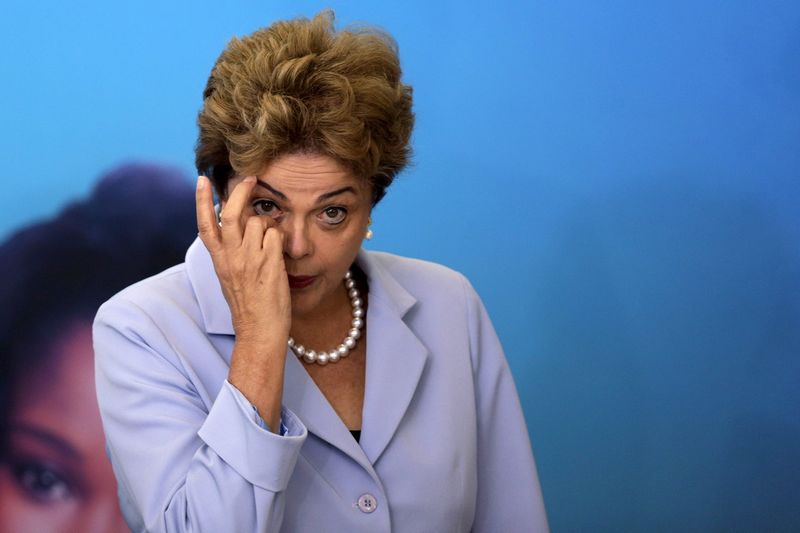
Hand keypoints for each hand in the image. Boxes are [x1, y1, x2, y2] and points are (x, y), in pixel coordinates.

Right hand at [196, 175, 290, 347]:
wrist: (259, 331)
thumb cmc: (248, 306)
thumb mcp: (230, 277)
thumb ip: (231, 253)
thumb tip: (238, 228)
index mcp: (219, 261)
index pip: (205, 225)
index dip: (202, 200)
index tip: (202, 180)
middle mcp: (231, 257)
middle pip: (232, 214)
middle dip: (241, 191)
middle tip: (252, 178)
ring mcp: (250, 259)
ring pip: (258, 221)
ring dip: (268, 224)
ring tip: (271, 241)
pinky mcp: (269, 263)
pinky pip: (276, 235)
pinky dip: (280, 237)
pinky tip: (280, 252)